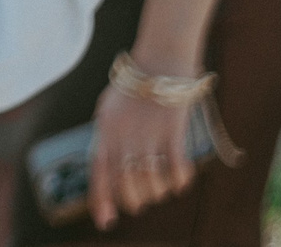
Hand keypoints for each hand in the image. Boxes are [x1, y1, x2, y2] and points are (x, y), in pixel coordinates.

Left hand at [88, 82, 197, 229]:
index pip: (100, 171)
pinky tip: (180, 178)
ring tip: (161, 186)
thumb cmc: (134, 87)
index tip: (106, 221)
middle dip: (134, 200)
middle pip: (127, 182)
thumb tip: (107, 172)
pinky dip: (179, 180)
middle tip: (142, 201)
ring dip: (158, 191)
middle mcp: (124, 133)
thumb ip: (107, 138)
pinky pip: (177, 168)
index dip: (102, 199)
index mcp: (105, 128)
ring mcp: (149, 132)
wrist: (159, 59)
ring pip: (151, 180)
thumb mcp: (109, 109)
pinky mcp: (173, 129)